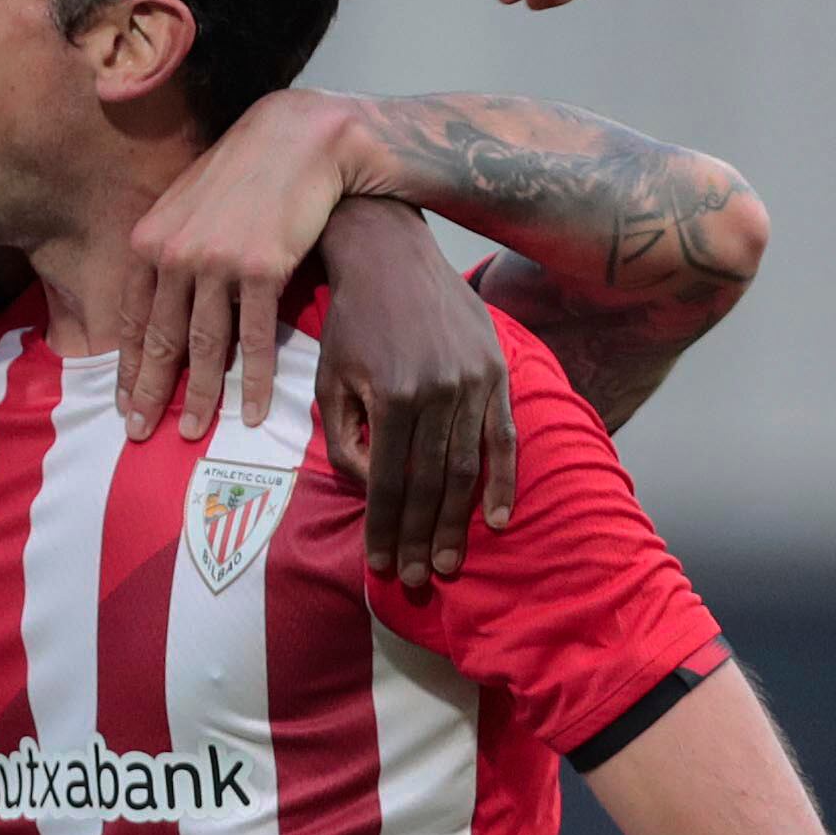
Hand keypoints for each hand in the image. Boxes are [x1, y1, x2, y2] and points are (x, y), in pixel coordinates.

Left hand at [121, 90, 350, 440]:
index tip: (124, 402)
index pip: (133, 318)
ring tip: (194, 432)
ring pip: (203, 346)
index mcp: (151, 240)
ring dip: (198, 396)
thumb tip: (162, 297)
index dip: (129, 365)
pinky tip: (250, 412)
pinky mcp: (261, 269)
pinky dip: (252, 381)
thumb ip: (169, 249)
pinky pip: (253, 339)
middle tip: (140, 434)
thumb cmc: (246, 172)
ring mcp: (217, 263)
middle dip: (150, 393)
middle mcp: (175, 254)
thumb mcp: (189, 204)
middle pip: (160, 339)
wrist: (300, 139)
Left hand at [313, 203, 515, 579]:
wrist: (391, 255)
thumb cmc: (351, 323)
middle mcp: (440, 391)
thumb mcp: (330, 381)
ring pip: (467, 468)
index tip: (377, 566)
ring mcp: (474, 381)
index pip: (388, 482)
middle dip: (419, 538)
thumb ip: (343, 441)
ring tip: (446, 562)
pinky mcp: (498, 371)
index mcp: (394, 396)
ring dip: (456, 522)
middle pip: (430, 484)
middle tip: (413, 579)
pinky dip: (502, 481)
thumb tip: (366, 490)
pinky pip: (504, 437)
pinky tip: (497, 520)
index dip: (383, 529)